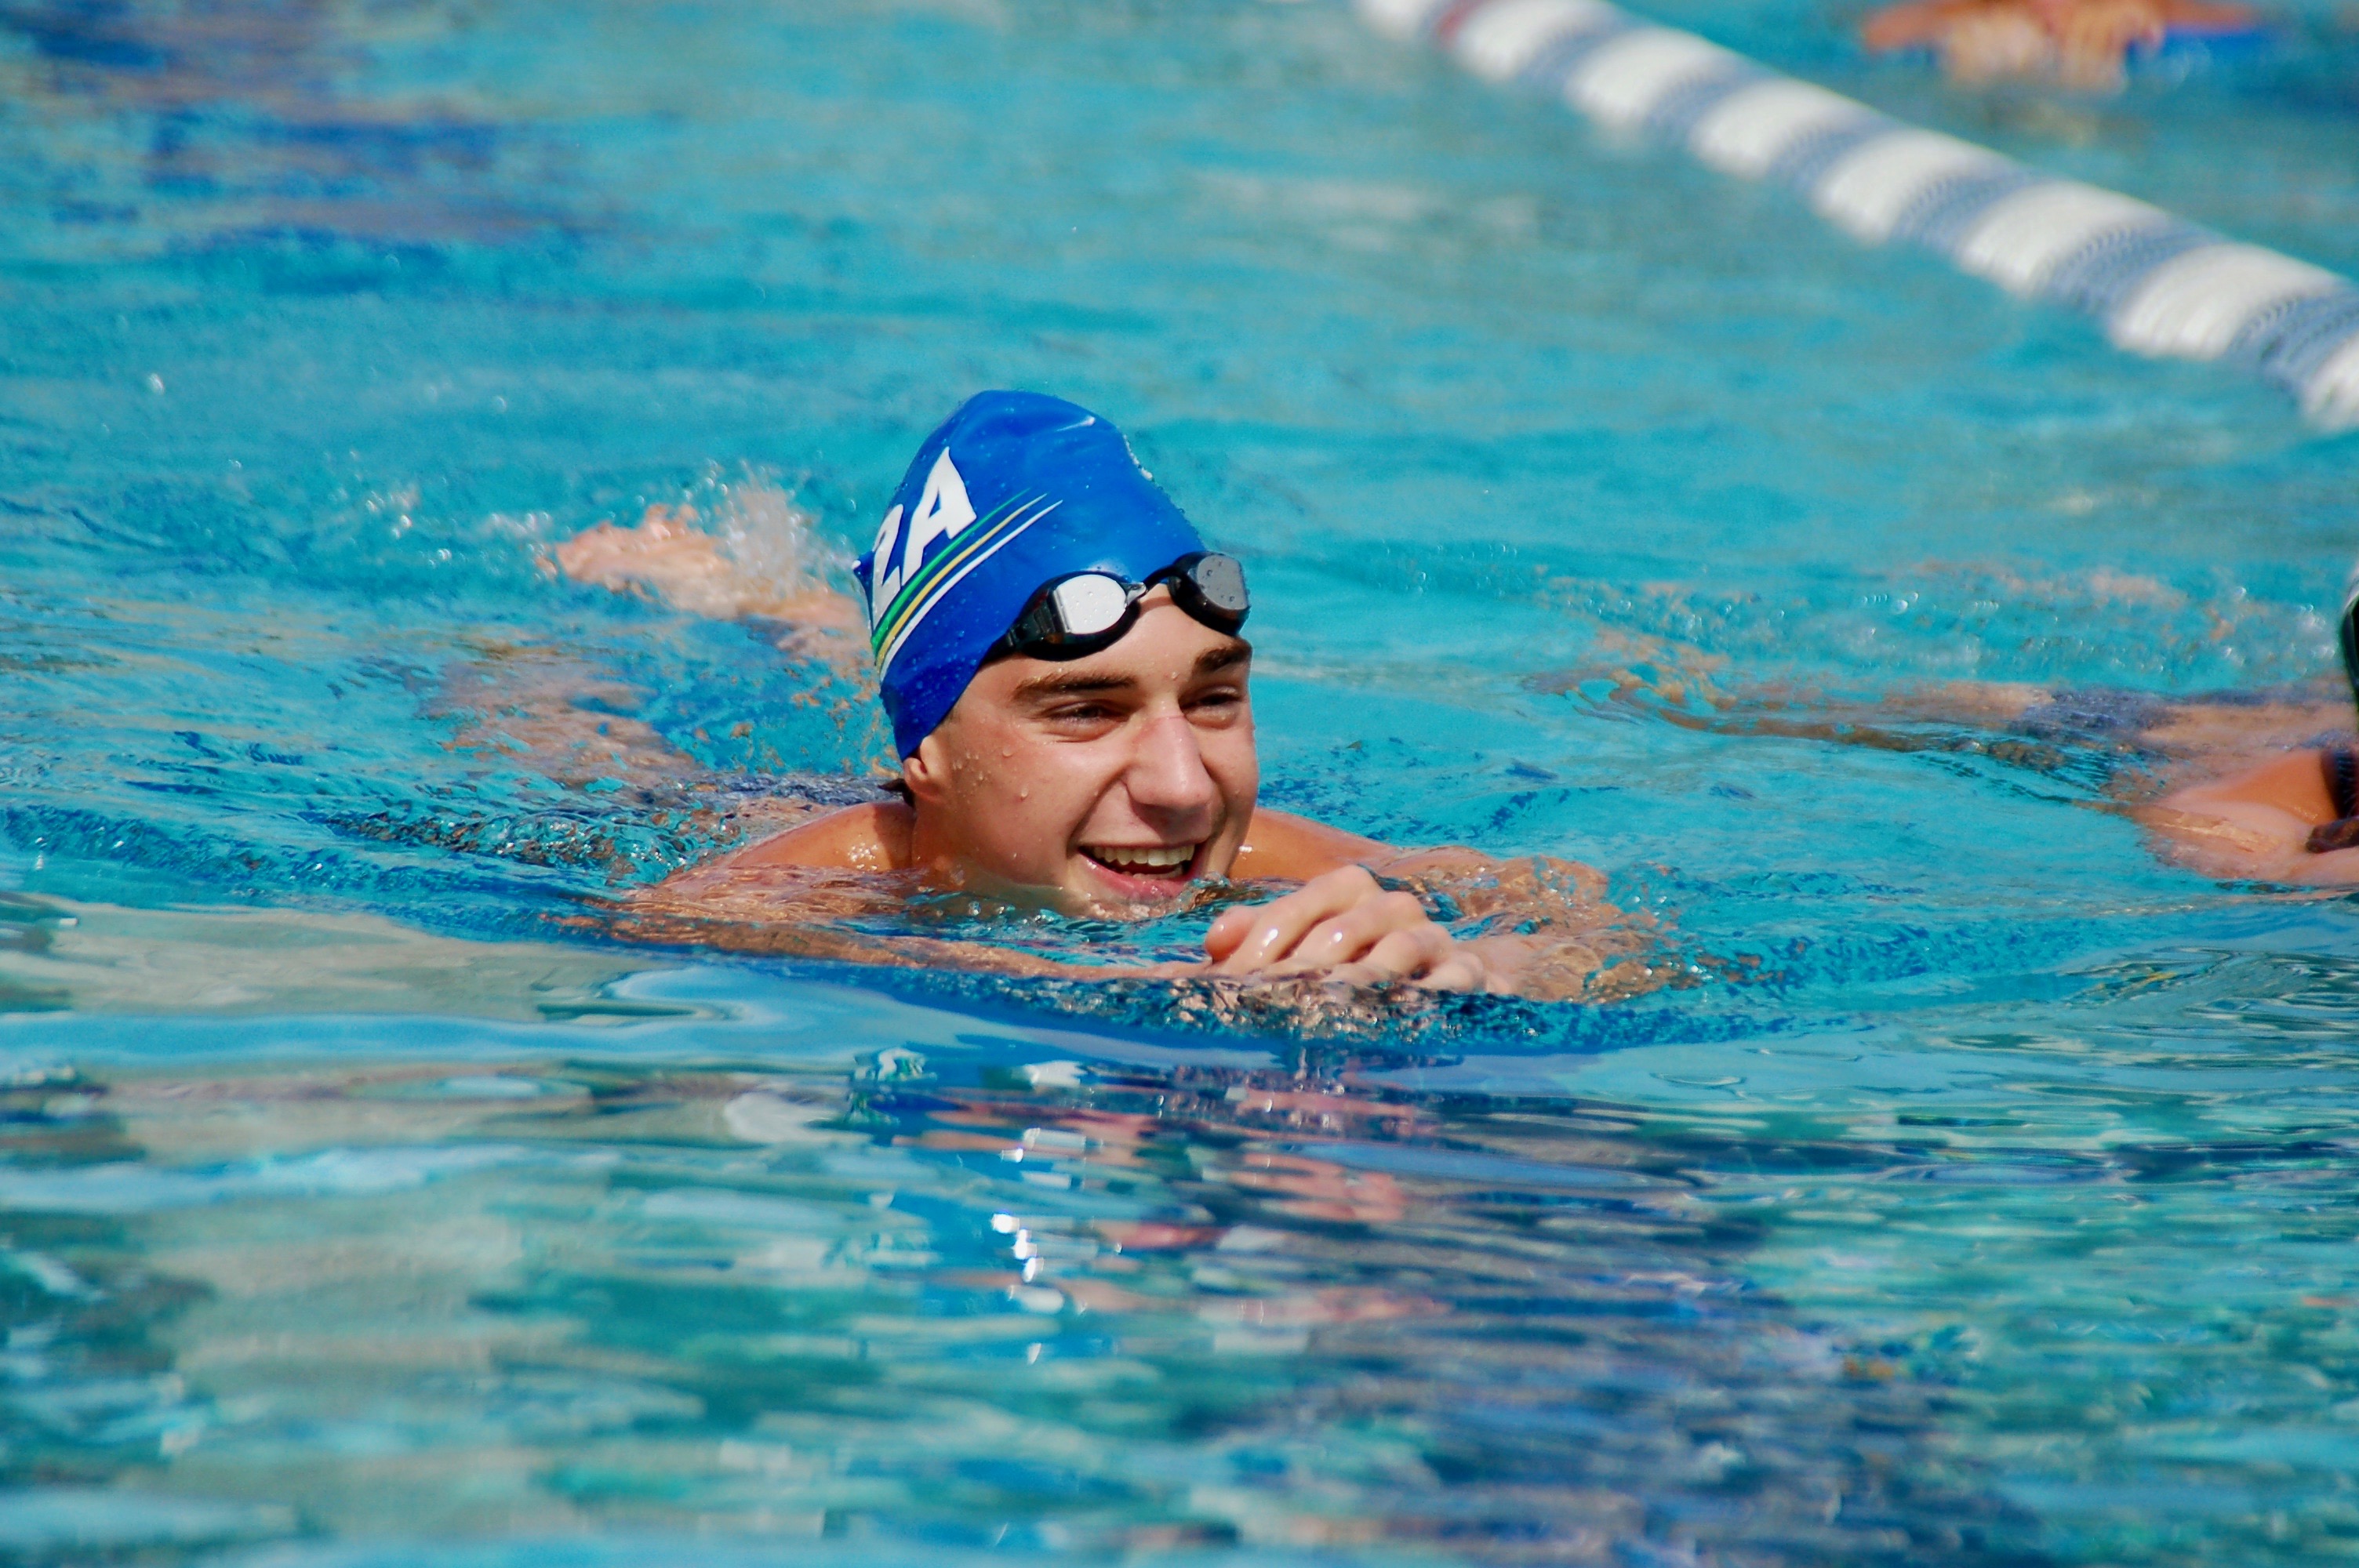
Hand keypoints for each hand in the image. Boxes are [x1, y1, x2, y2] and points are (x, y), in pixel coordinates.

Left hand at [1202, 865, 1493, 990]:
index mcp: (1348, 890)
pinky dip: (1427, 993)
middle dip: (1303, 971)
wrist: (1434, 983)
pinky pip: (1452, 977)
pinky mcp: (1466, 970)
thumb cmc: (1348, 965)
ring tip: (1331, 1009)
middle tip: (1273, 1007)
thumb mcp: (1297, 948)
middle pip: (1342, 929)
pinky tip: (1397, 1017)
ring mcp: (1432, 935)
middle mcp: (1391, 905)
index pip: (1298, 906)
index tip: (1233, 980)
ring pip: (1399, 946)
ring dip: (1364, 978)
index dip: (1262, 942)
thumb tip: (1214, 939)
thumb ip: (1254, 936)